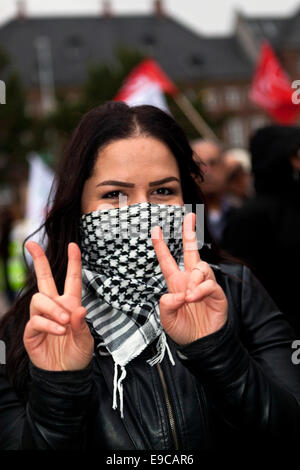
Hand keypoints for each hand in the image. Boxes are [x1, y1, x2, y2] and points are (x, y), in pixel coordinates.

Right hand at [24, 242, 93, 370]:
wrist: (65, 375)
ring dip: (53, 309)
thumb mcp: (86, 340)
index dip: (73, 262)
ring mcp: (42, 318)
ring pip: (39, 299)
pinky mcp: (32, 331)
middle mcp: (55, 307)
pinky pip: (36, 320)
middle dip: (38, 261)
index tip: (73, 245)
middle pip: (44, 279)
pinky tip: (59, 332)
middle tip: (31, 245)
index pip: (72, 279)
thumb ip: (82, 325)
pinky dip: (49, 325)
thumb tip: (79, 309)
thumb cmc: (78, 355)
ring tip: (64, 322)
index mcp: (71, 305)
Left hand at [152, 213, 227, 344]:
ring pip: (201, 266)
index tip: (155, 230)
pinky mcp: (216, 293)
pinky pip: (209, 283)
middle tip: (189, 216)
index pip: (167, 261)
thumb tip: (174, 294)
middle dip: (190, 232)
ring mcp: (203, 285)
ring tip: (189, 296)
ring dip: (194, 278)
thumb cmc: (183, 330)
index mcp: (176, 283)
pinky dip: (201, 289)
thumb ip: (166, 306)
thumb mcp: (167, 320)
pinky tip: (194, 297)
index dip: (161, 246)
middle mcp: (190, 279)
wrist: (201, 343)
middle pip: (191, 251)